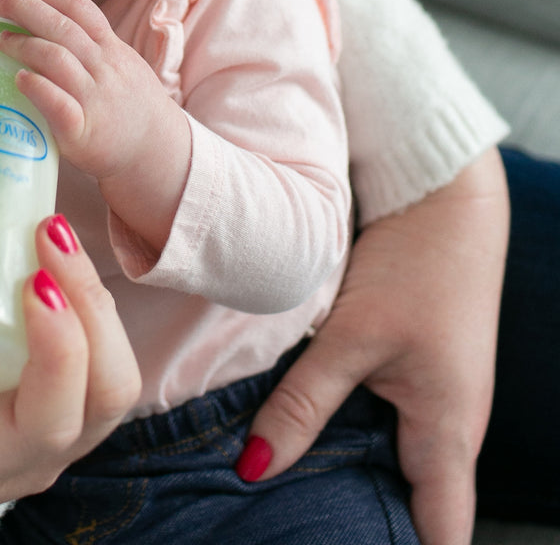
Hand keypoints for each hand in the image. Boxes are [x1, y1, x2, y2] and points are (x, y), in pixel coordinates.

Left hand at [0, 0, 189, 249]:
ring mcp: (94, 99)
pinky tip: (19, 79)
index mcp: (111, 50)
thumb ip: (92, 46)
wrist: (155, 152)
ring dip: (25, 45)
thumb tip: (48, 22)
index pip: (80, 10)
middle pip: (63, 28)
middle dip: (27, 9)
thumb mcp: (121, 65)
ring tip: (0, 39)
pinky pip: (58, 104)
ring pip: (58, 59)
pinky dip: (37, 88)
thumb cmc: (129, 107)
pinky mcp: (82, 131)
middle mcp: (104, 69)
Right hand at [0, 215, 141, 517]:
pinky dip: (86, 295)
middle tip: (49, 234)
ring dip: (93, 294)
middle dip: (90, 306)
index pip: (47, 423)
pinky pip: (100, 348)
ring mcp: (59, 422)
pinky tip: (53, 248)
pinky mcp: (64, 388)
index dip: (58, 355)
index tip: (35, 282)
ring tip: (52, 232)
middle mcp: (35, 452)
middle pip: (106, 392)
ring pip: (114, 369)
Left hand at [239, 148, 508, 544]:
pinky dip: (344, 430)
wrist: (440, 195)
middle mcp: (446, 427)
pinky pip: (379, 418)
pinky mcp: (410, 367)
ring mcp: (430, 396)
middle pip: (410, 503)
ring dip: (345, 473)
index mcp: (448, 435)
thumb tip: (256, 469)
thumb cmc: (414, 267)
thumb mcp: (353, 338)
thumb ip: (304, 403)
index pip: (440, 534)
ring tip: (283, 494)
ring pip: (387, 458)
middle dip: (359, 523)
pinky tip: (297, 429)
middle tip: (289, 529)